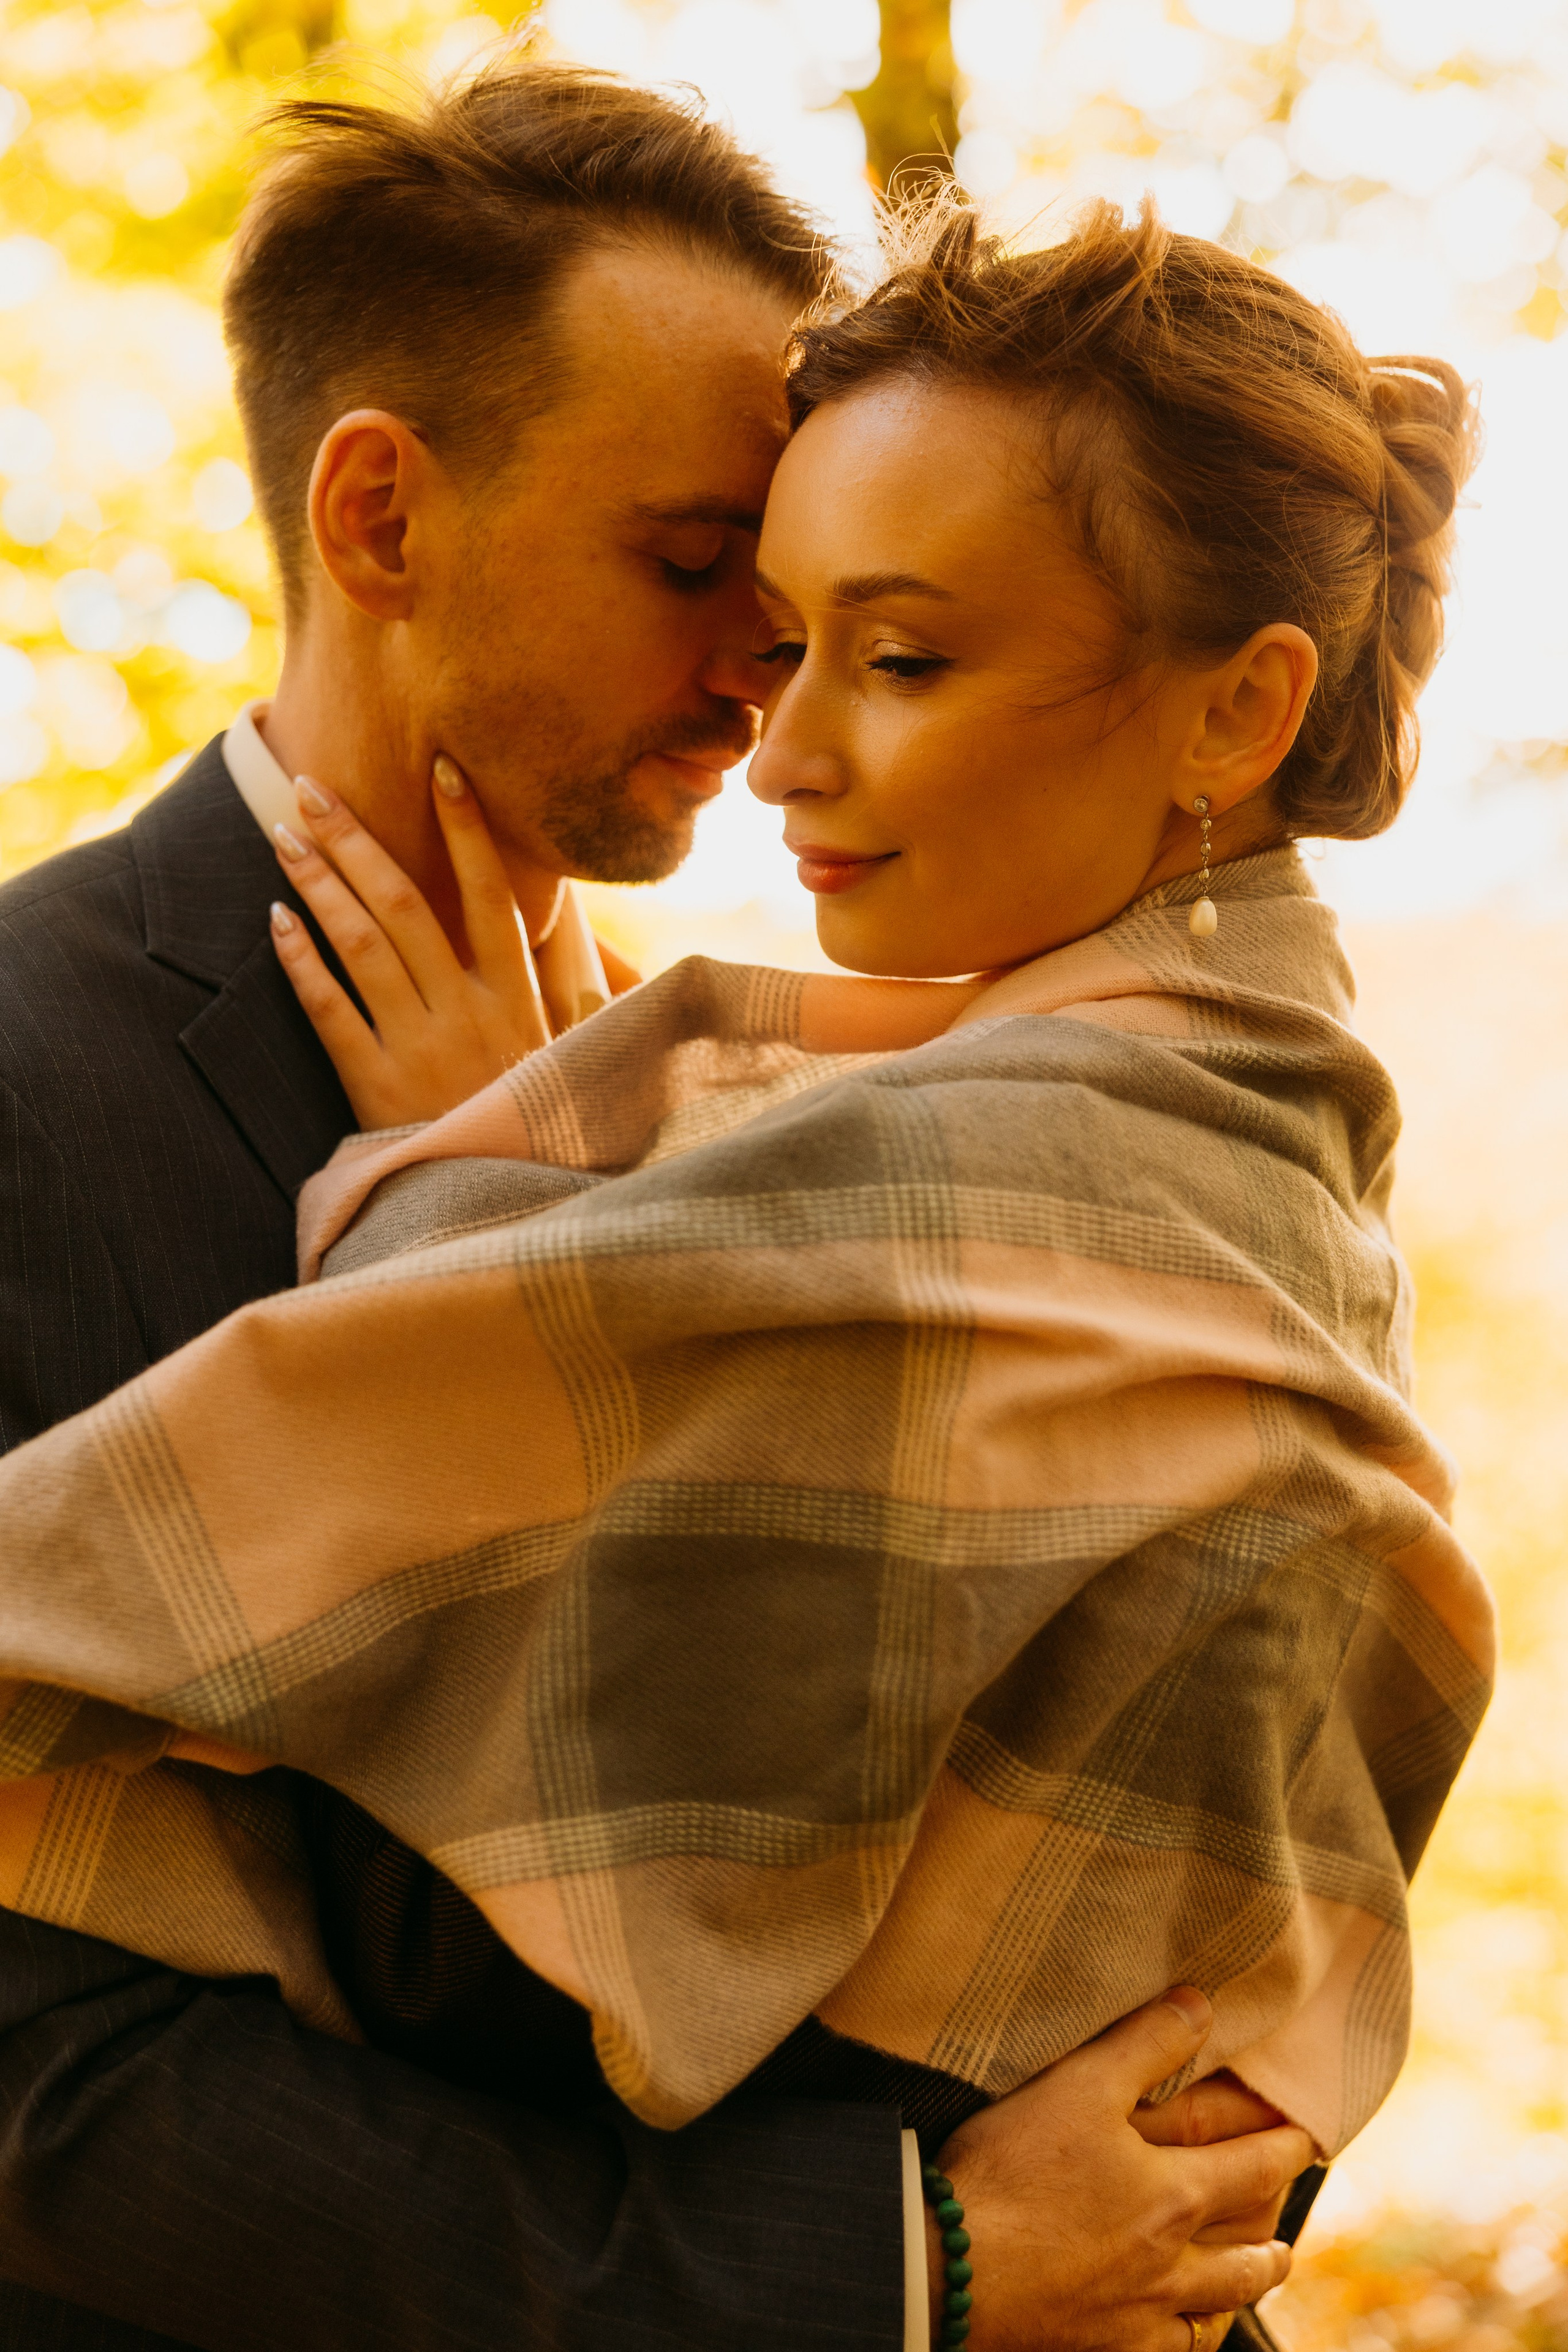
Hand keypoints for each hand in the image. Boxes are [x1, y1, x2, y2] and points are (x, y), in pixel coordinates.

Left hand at [269, 757, 549, 1129]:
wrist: (506, 1204)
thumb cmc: (542, 1120)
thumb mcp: (577, 1049)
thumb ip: (576, 979)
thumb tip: (573, 910)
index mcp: (518, 998)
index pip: (492, 895)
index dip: (467, 830)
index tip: (441, 768)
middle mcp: (468, 1015)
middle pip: (407, 907)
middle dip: (356, 840)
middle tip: (312, 787)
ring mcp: (419, 1050)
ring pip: (362, 947)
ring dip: (319, 885)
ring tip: (283, 835)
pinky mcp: (375, 1089)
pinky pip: (329, 1013)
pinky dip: (301, 963)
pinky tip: (276, 920)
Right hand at [931, 1988, 1312, 2351]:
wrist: (951, 2269)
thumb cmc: (1015, 2170)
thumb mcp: (1080, 2084)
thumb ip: (1146, 2042)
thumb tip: (1202, 2006)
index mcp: (1174, 2197)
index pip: (1254, 2170)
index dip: (1287, 2149)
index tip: (1308, 2137)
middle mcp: (1170, 2266)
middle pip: (1245, 2257)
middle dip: (1272, 2240)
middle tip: (1285, 2234)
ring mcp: (1136, 2316)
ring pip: (1212, 2311)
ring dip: (1241, 2291)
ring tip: (1252, 2279)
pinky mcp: (1098, 2348)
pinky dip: (1184, 2338)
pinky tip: (1177, 2333)